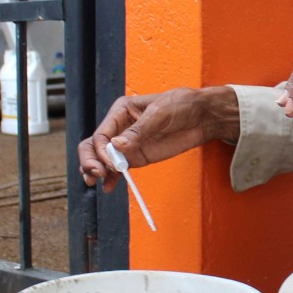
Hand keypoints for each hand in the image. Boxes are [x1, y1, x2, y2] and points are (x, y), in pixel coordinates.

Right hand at [77, 86, 239, 189]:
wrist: (202, 117)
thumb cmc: (181, 105)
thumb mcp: (160, 114)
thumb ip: (138, 131)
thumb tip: (116, 145)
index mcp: (121, 111)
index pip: (101, 135)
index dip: (101, 152)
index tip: (112, 164)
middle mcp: (120, 128)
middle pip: (94, 147)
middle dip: (91, 161)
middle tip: (96, 175)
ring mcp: (127, 145)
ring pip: (102, 159)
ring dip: (96, 171)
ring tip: (98, 182)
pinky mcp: (137, 157)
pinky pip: (119, 169)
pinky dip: (112, 178)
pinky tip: (109, 187)